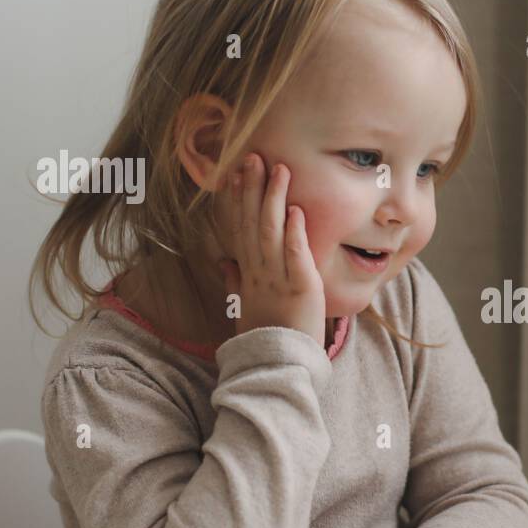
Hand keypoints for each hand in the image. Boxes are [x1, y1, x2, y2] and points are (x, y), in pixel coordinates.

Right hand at [218, 152, 325, 347]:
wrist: (276, 372)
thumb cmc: (267, 342)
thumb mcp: (246, 310)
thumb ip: (237, 283)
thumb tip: (226, 262)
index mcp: (248, 276)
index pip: (239, 229)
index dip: (237, 200)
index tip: (234, 173)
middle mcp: (259, 274)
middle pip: (252, 224)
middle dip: (252, 189)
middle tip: (252, 156)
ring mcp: (278, 281)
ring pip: (272, 233)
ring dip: (273, 200)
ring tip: (278, 169)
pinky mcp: (301, 291)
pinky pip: (295, 258)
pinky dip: (295, 233)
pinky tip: (296, 210)